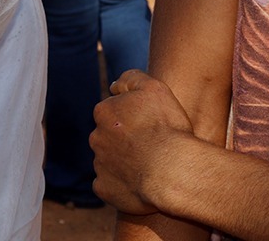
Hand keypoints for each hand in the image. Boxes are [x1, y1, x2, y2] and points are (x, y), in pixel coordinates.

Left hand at [90, 69, 195, 214]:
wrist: (172, 170)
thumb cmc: (166, 127)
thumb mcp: (154, 88)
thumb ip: (131, 79)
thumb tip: (114, 86)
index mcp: (104, 112)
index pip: (113, 111)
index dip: (133, 118)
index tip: (150, 125)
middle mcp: (96, 137)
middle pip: (109, 136)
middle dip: (125, 140)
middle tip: (151, 146)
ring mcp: (99, 164)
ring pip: (110, 160)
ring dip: (124, 161)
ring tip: (150, 166)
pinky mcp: (103, 188)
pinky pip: (110, 184)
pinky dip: (122, 184)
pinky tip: (140, 183)